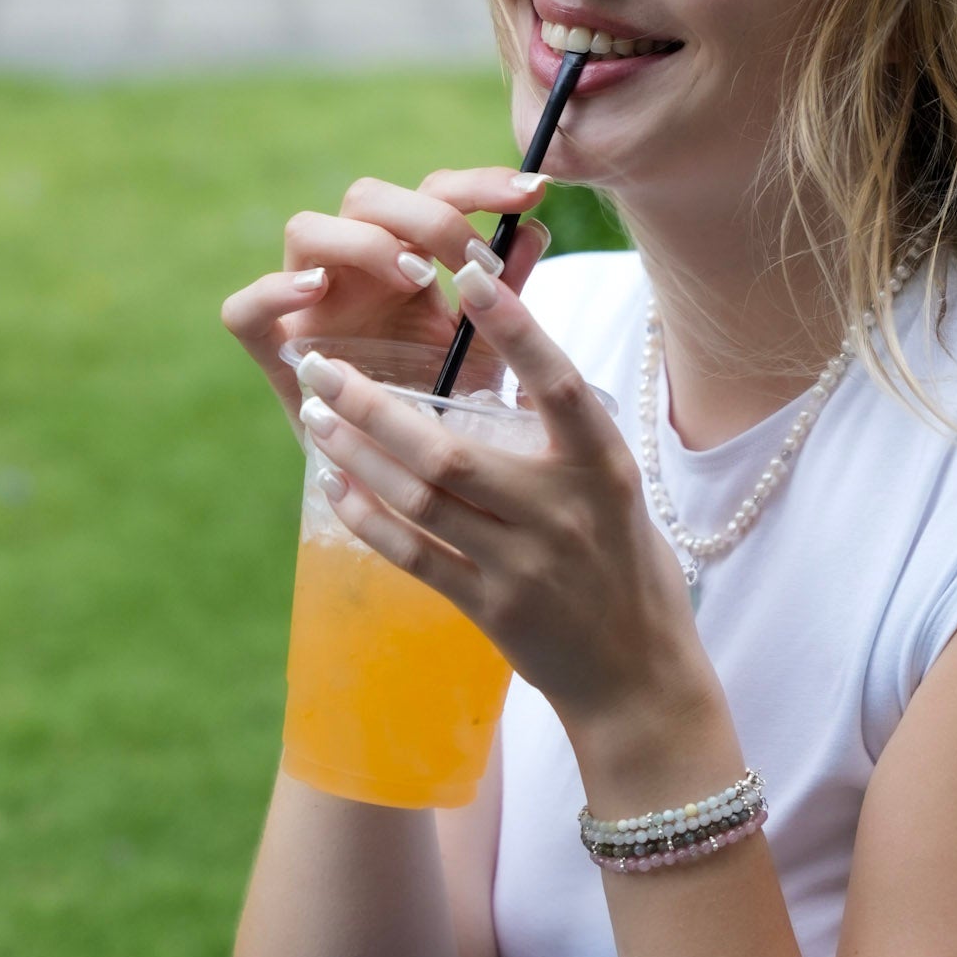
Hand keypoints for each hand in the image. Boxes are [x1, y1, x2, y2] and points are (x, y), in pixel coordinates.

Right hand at [220, 170, 551, 442]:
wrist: (410, 479)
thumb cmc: (446, 403)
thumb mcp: (487, 349)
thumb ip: (506, 294)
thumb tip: (533, 231)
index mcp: (406, 257)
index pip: (433, 192)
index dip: (480, 184)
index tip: (532, 192)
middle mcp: (351, 269)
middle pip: (367, 197)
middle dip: (428, 216)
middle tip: (474, 262)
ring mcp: (306, 304)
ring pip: (306, 230)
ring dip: (367, 244)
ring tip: (417, 280)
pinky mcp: (273, 350)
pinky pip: (243, 310)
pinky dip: (273, 293)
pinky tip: (316, 291)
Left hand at [292, 259, 718, 735]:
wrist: (641, 681)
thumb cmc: (628, 569)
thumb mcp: (617, 492)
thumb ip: (567, 439)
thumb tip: (512, 372)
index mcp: (604, 469)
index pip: (557, 384)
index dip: (515, 328)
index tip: (467, 275)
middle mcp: (563, 513)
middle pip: (449, 450)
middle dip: (374, 404)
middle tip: (321, 365)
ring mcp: (524, 566)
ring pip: (420, 499)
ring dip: (357, 455)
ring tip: (315, 417)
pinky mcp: (493, 611)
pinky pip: (416, 556)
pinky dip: (369, 519)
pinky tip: (335, 487)